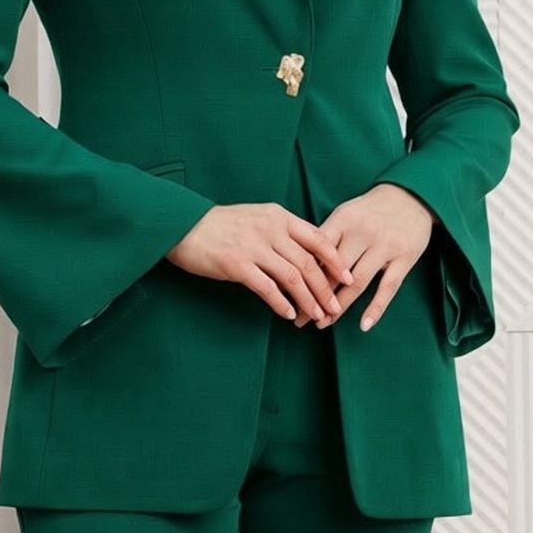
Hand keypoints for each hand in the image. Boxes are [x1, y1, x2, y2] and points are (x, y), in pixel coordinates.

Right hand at [165, 202, 353, 323]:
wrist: (183, 225)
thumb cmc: (221, 226)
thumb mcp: (257, 218)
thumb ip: (281, 231)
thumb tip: (306, 253)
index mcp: (278, 216)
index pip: (317, 238)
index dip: (335, 260)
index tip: (348, 278)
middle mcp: (270, 229)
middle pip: (308, 262)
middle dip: (326, 288)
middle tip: (335, 308)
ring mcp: (254, 246)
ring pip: (292, 277)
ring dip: (308, 300)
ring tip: (317, 316)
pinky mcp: (237, 264)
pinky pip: (267, 288)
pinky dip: (281, 303)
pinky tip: (289, 315)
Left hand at [310, 182, 436, 331]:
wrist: (411, 195)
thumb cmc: (370, 210)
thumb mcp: (346, 215)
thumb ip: (326, 238)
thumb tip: (299, 266)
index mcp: (343, 220)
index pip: (317, 253)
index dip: (302, 277)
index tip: (288, 296)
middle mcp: (363, 233)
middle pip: (334, 272)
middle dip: (315, 298)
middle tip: (300, 319)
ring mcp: (385, 246)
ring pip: (357, 283)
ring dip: (339, 307)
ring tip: (323, 323)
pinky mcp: (405, 258)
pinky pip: (388, 288)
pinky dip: (376, 308)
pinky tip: (363, 325)